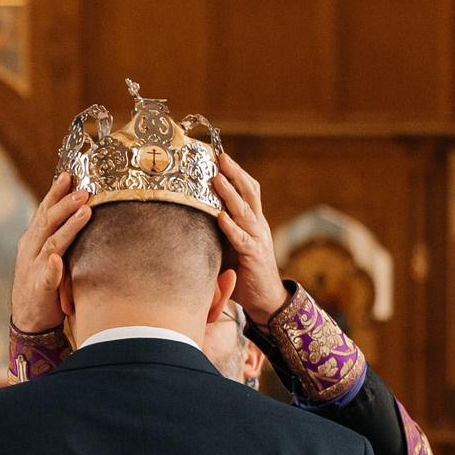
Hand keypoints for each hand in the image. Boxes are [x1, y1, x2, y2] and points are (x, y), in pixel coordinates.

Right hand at [12, 171, 90, 332]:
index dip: (55, 193)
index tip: (68, 175)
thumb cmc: (43, 285)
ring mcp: (34, 269)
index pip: (44, 211)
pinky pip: (47, 277)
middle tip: (83, 189)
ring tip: (85, 212)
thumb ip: (56, 236)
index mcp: (32, 241)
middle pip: (47, 222)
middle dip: (65, 204)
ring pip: (52, 243)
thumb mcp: (46, 256)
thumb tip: (77, 210)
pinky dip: (52, 268)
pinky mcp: (40, 289)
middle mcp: (31, 251)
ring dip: (68, 227)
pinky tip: (57, 261)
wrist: (29, 321)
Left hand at [211, 151, 286, 323]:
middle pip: (249, 193)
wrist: (266, 299)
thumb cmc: (243, 271)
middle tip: (221, 156)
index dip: (236, 173)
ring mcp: (258, 239)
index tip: (220, 156)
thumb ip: (215, 231)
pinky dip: (231, 227)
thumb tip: (189, 217)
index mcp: (252, 221)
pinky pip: (242, 239)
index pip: (247, 190)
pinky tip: (221, 217)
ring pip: (244, 211)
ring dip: (230, 194)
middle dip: (235, 174)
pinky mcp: (254, 255)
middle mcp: (257, 225)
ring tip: (217, 178)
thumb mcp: (228, 246)